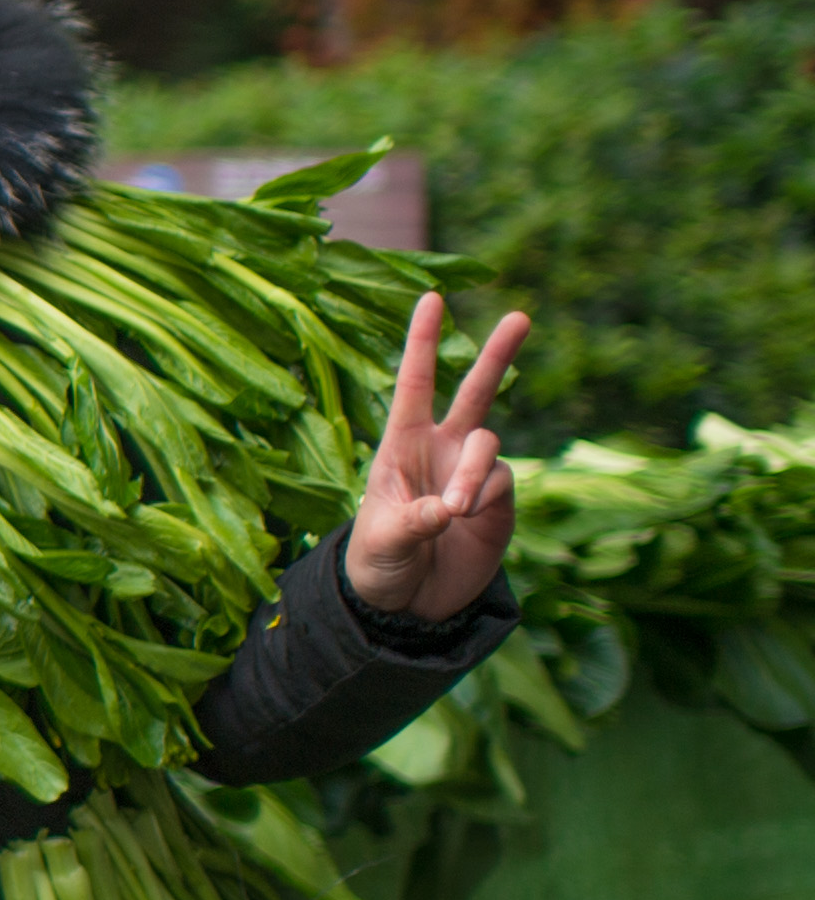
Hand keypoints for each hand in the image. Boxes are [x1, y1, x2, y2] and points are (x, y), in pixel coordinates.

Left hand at [344, 292, 528, 623]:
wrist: (406, 603)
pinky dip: (487, 496)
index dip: (422, 341)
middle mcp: (442, 449)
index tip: (432, 296)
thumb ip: (414, 521)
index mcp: (400, 444)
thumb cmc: (379, 562)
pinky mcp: (499, 500)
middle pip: (475, 391)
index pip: (414, 383)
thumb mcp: (382, 541)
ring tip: (456, 510)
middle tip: (520, 316)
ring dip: (474, 473)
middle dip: (498, 355)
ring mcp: (473, 472)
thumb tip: (451, 506)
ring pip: (488, 444)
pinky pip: (503, 481)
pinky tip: (467, 518)